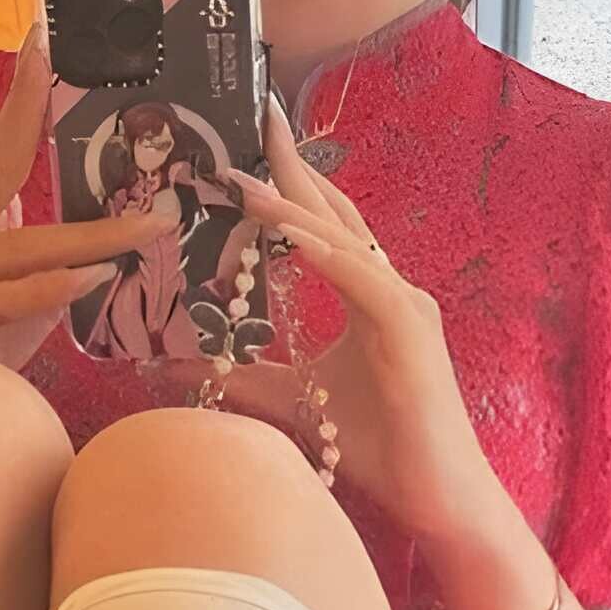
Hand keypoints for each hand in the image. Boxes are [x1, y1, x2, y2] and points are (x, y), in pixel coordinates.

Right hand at [0, 26, 148, 368]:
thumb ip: (49, 249)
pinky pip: (6, 301)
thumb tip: (111, 219)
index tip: (41, 44)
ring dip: (90, 237)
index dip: (21, 99)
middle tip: (57, 62)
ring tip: (148, 228)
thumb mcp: (17, 286)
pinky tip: (92, 278)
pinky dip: (50, 289)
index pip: (0, 152)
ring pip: (23, 247)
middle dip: (27, 112)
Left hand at [214, 98, 498, 547]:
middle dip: (294, 163)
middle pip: (337, 212)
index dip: (290, 182)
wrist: (437, 497)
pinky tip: (286, 229)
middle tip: (257, 112)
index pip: (326, 225)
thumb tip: (174, 363)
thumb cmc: (380, 449)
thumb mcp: (293, 402)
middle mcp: (391, 288)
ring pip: (341, 238)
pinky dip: (321, 250)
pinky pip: (357, 277)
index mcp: (371, 295)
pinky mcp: (407, 329)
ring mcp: (404, 304)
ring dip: (292, 203)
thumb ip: (243, 376)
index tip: (250, 145)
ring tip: (245, 172)